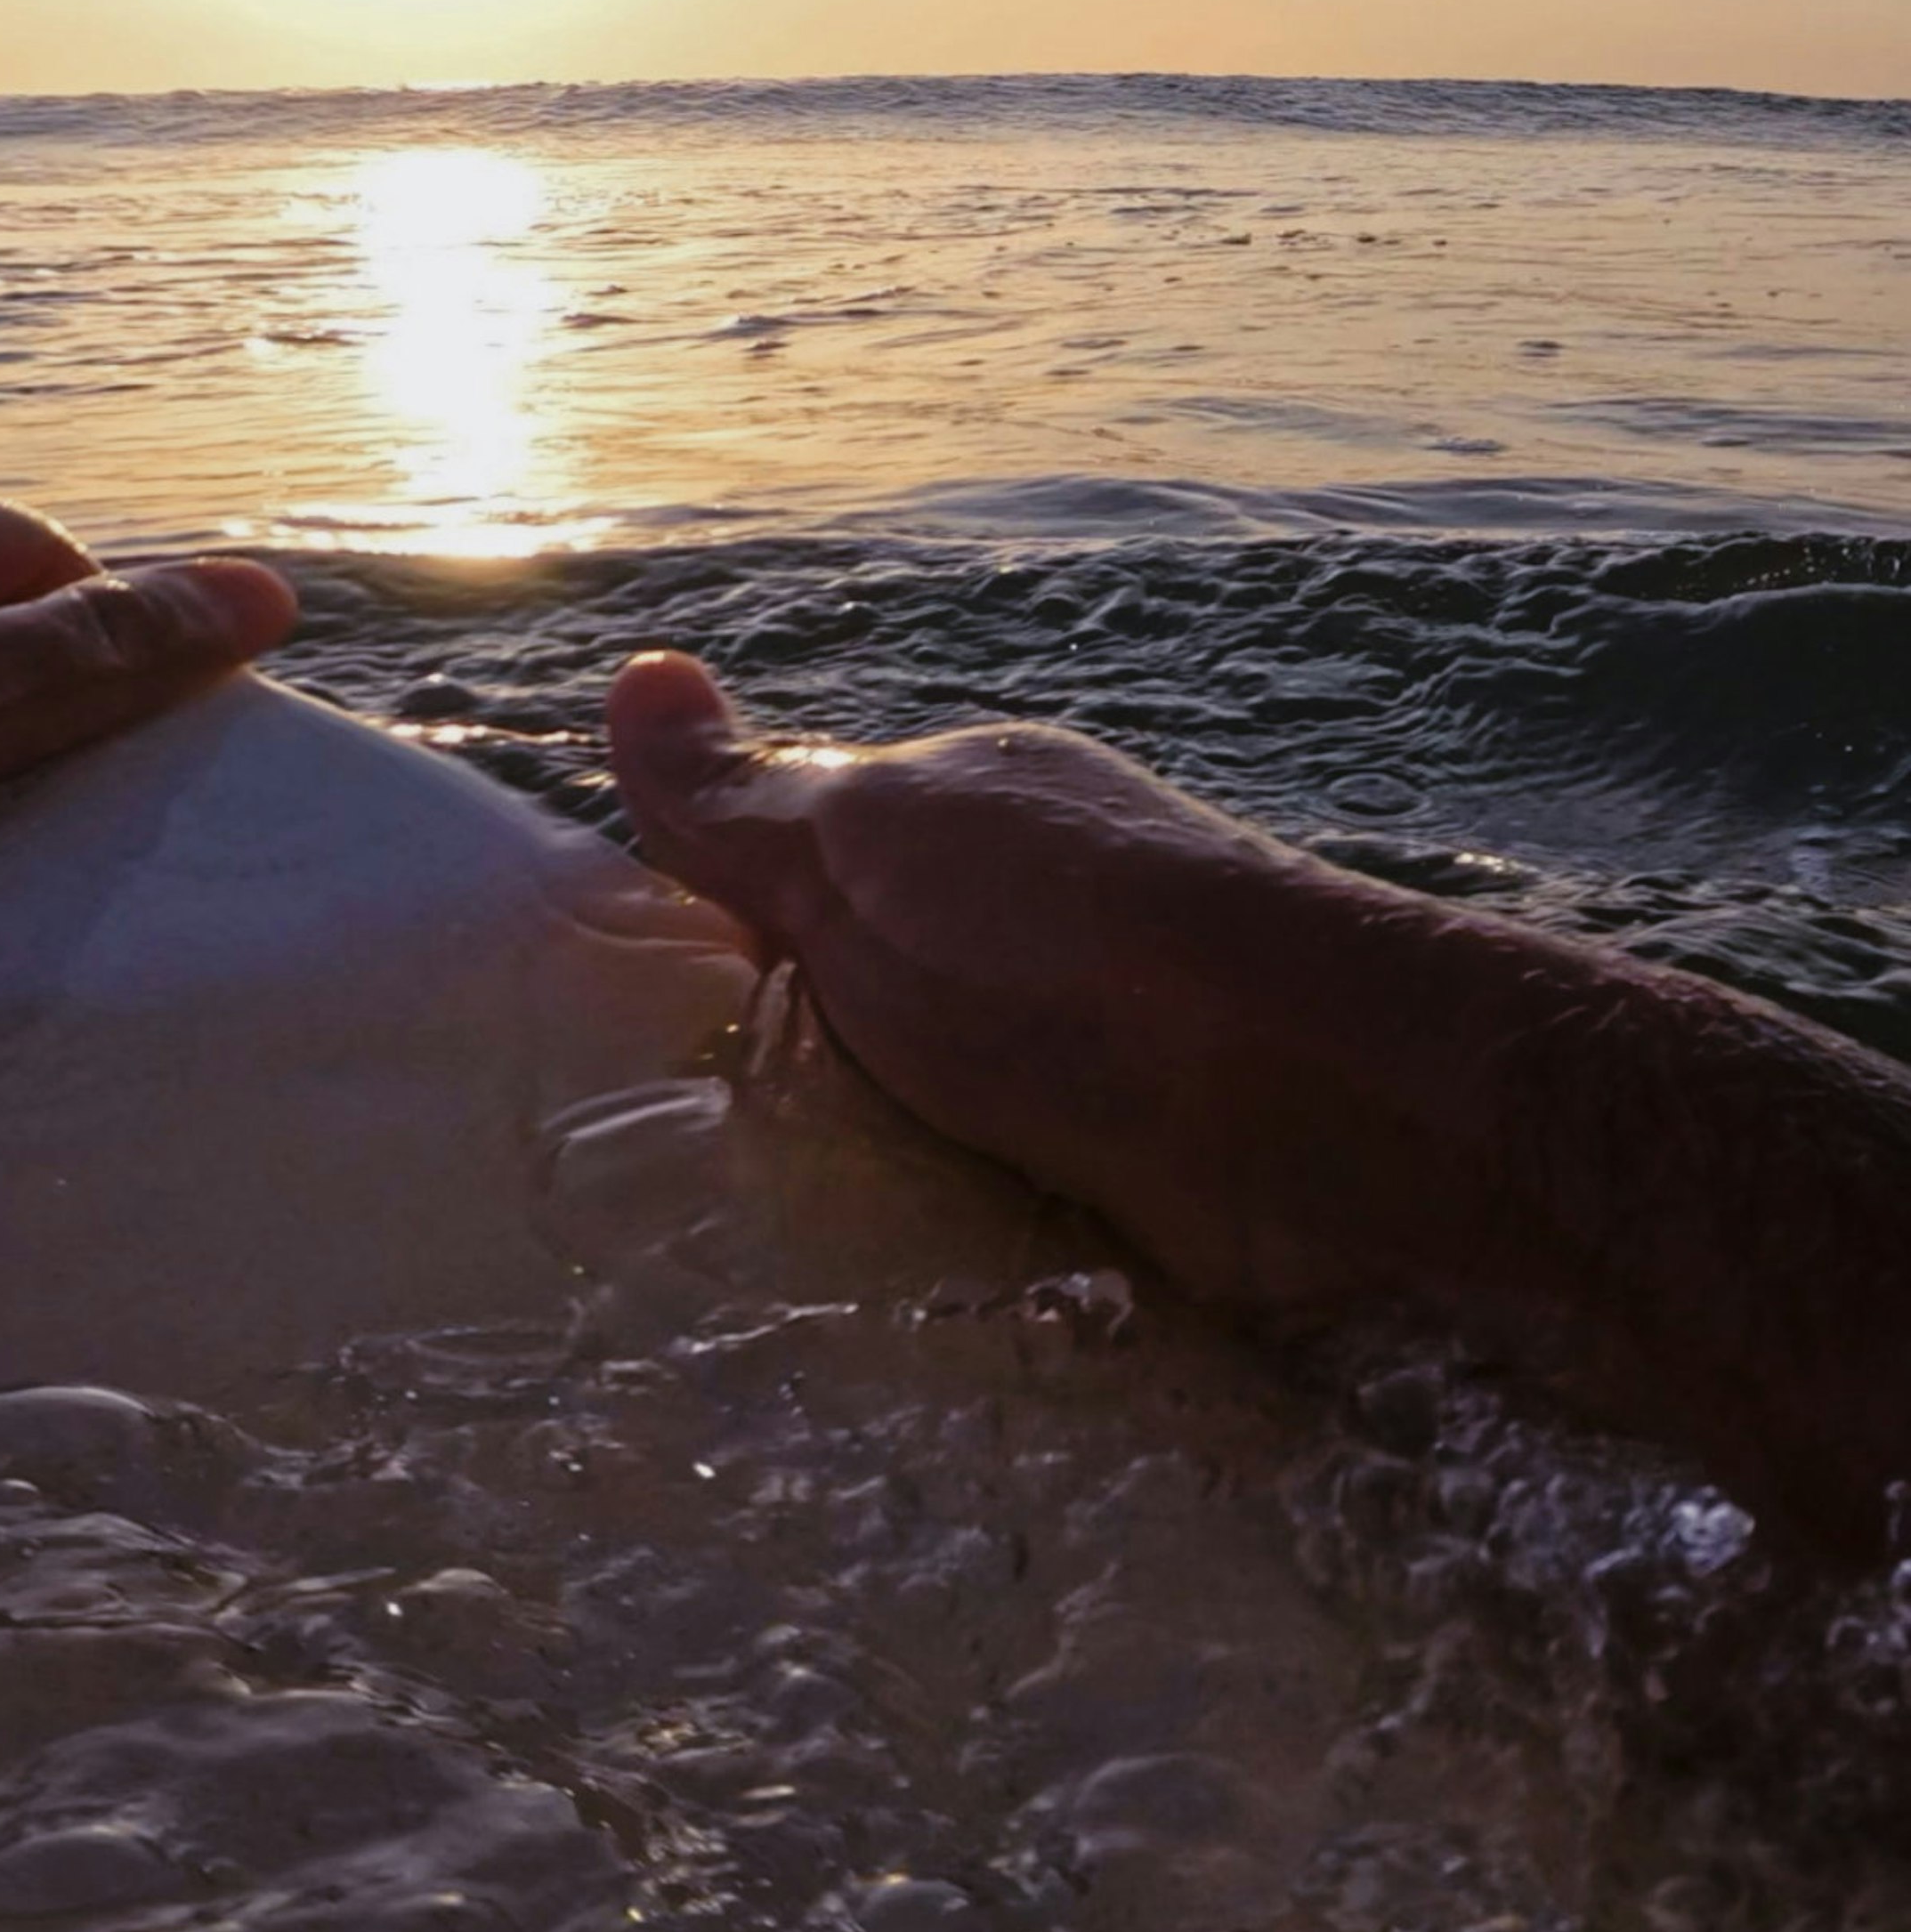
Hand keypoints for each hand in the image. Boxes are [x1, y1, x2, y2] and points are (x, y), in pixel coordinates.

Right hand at [601, 649, 1443, 1311]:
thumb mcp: (864, 850)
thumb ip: (741, 799)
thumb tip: (636, 670)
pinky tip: (884, 1261)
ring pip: (920, 1096)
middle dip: (777, 1054)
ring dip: (859, 1149)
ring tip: (761, 1220)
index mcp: (958, 814)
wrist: (1302, 1099)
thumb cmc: (1059, 947)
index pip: (793, 859)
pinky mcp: (1128, 1156)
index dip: (709, 928)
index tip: (628, 1017)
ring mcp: (1085, 1034)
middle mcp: (1024, 912)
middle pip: (852, 986)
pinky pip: (993, 1183)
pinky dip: (941, 1214)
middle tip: (671, 1137)